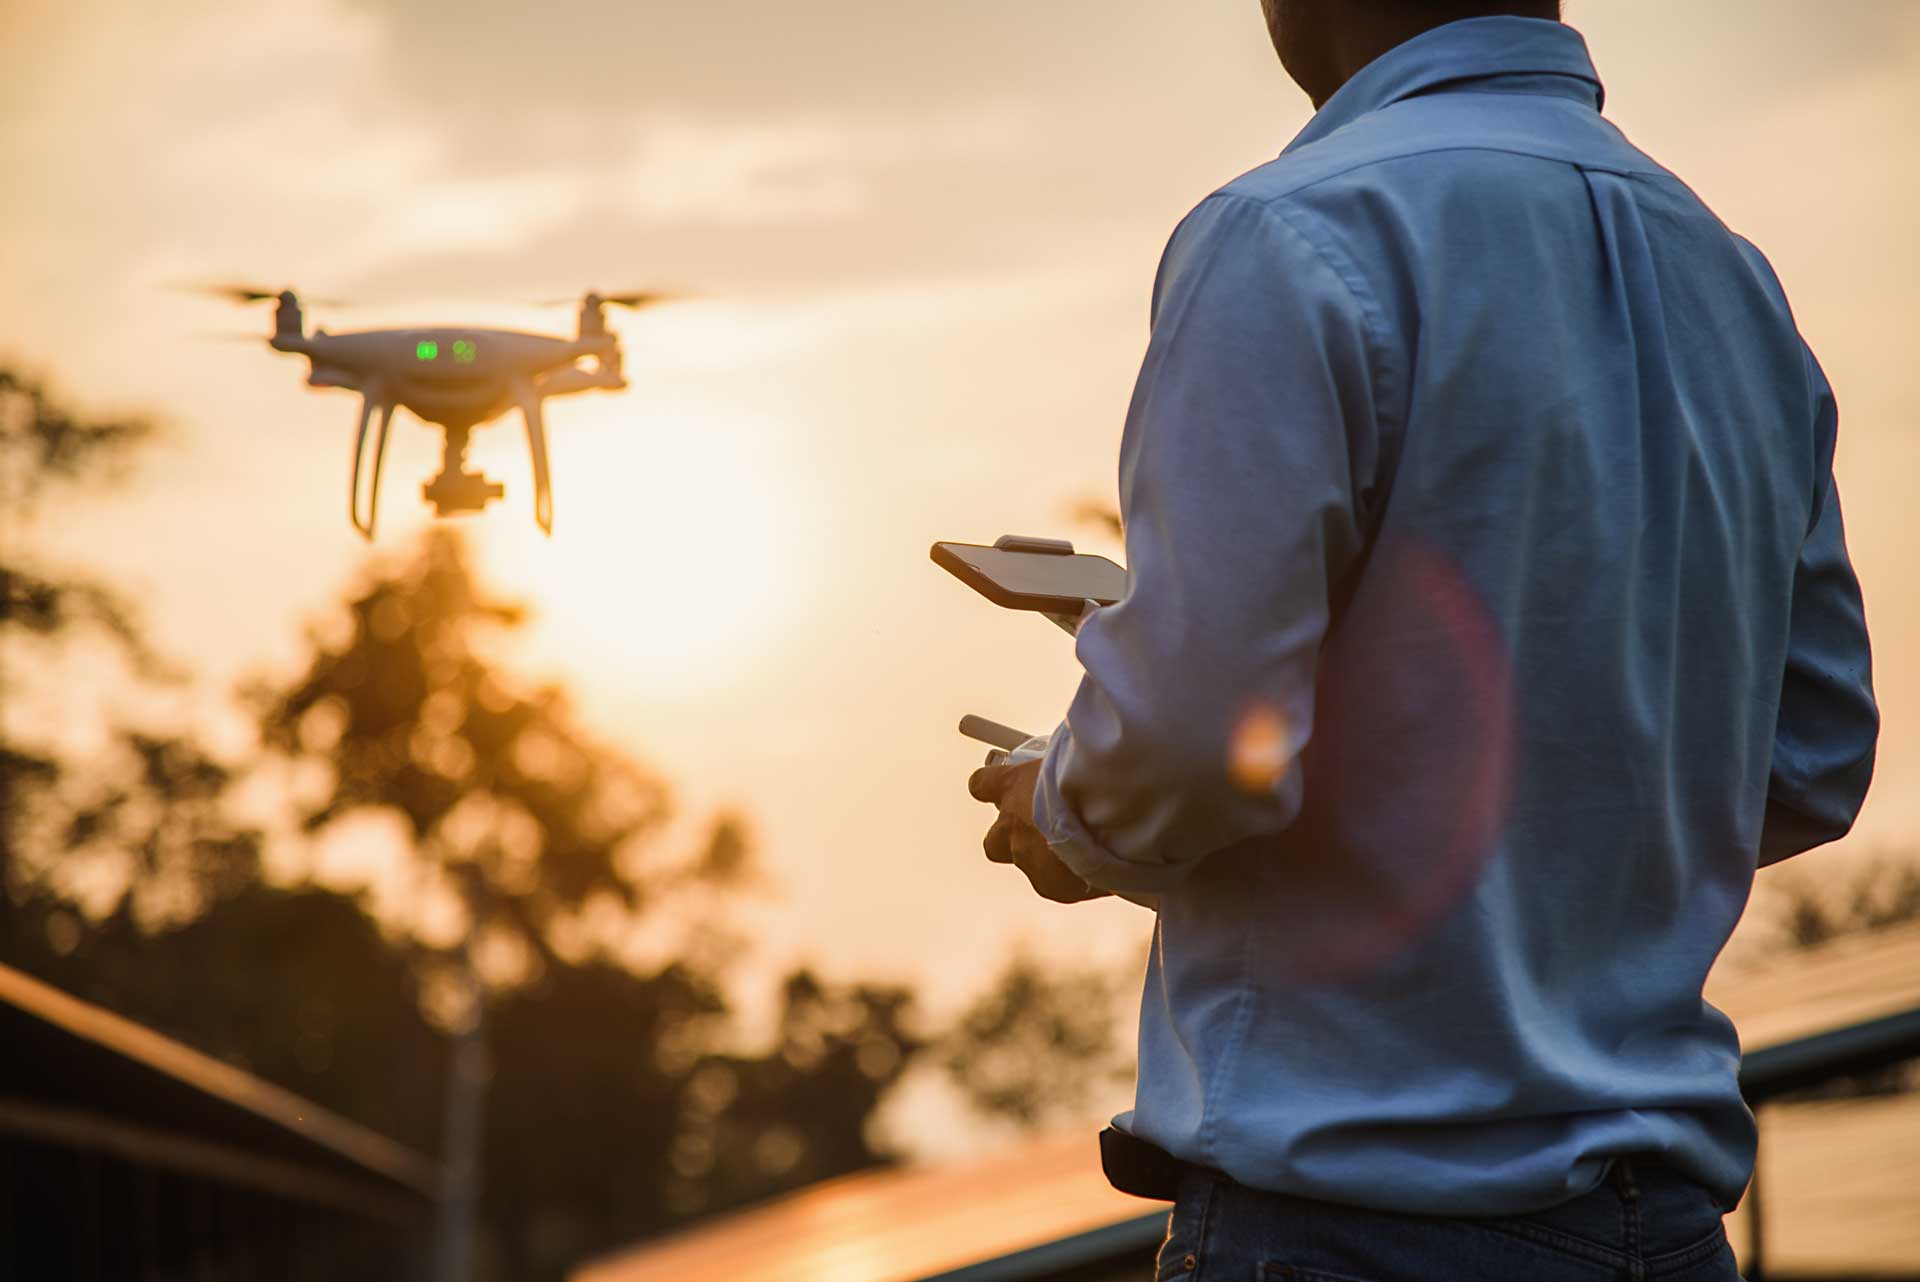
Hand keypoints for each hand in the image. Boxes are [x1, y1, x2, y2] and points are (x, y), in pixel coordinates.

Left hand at [968, 758, 1108, 903]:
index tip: (1006, 787)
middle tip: (1043, 829)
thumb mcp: (1073, 754)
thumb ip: (1063, 764)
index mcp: (1012, 787)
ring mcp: (1028, 859)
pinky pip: (1057, 885)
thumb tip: (1075, 758)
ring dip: (1047, 859)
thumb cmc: (1095, 772)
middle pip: (994, 840)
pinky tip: (1097, 865)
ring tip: (1083, 848)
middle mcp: (1012, 827)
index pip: (982, 784)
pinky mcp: (1052, 886)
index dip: (991, 787)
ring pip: (1028, 864)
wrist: (1116, 814)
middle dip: (1014, 838)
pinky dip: (1072, 878)